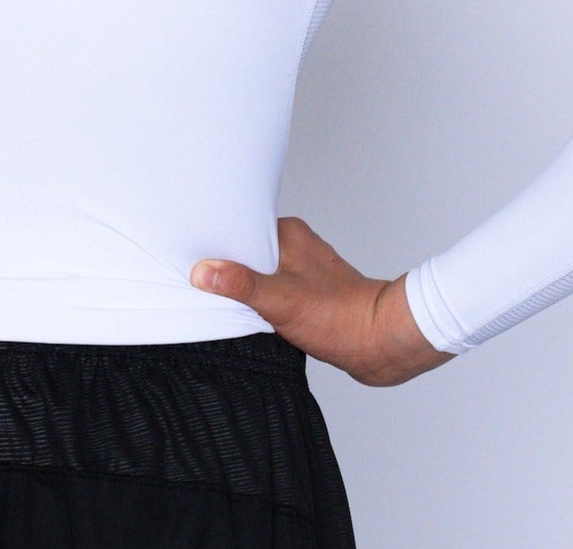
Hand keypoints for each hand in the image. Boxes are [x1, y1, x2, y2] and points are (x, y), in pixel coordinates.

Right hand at [190, 215, 455, 385]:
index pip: (239, 228)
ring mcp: (303, 271)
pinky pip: (272, 292)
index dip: (213, 243)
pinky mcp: (308, 295)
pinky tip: (250, 317)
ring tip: (220, 301)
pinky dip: (259, 303)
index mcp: (288, 234)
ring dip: (244, 289)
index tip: (189, 255)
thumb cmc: (340, 318)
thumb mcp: (281, 300)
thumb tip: (201, 271)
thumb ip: (241, 285)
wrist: (383, 345)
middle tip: (198, 282)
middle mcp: (296, 247)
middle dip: (225, 267)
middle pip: (246, 252)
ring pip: (259, 274)